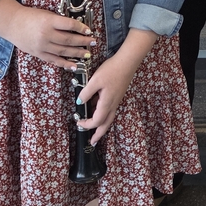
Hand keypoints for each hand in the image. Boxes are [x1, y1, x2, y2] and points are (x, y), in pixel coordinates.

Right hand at [0, 0, 94, 69]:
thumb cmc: (31, 16)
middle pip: (68, 40)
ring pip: (63, 51)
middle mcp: (46, 35)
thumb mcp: (46, 14)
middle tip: (93, 42)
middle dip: (82, 42)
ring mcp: (42, 46)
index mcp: (48, 22)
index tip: (89, 30)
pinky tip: (74, 66)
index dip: (81, 28)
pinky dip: (65, 64)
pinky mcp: (39, 54)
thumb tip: (76, 28)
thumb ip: (59, 21)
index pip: (69, 25)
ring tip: (87, 54)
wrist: (13, 24)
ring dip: (77, 53)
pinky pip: (54, 60)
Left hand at [75, 26, 157, 143]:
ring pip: (109, 118)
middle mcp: (113, 105)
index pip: (96, 121)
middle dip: (99, 135)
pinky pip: (110, 110)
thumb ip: (86, 93)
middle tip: (93, 143)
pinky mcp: (117, 95)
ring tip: (94, 130)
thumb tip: (79, 102)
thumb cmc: (111, 70)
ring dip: (101, 126)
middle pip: (106, 125)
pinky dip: (103, 114)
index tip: (78, 122)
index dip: (86, 125)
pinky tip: (96, 108)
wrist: (127, 62)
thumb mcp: (95, 80)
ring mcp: (116, 100)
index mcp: (107, 103)